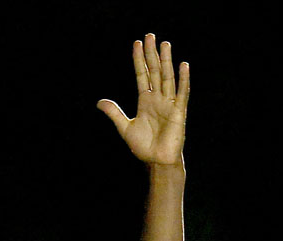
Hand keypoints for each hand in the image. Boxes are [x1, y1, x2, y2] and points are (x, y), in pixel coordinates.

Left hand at [98, 34, 187, 166]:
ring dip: (166, 61)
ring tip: (165, 44)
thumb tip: (99, 102)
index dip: (139, 60)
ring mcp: (169, 104)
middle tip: (150, 35)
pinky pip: (181, 94)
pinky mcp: (179, 113)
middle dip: (152, 54)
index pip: (142, 75)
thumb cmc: (144, 146)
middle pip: (155, 72)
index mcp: (145, 101)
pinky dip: (183, 80)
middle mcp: (158, 99)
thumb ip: (114, 113)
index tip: (137, 44)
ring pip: (168, 78)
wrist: (156, 162)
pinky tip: (183, 66)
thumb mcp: (125, 128)